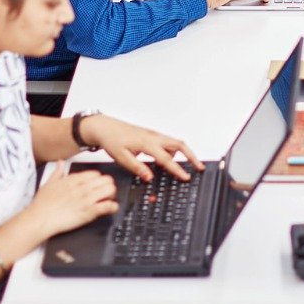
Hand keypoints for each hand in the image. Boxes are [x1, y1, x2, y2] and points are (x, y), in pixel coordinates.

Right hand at [28, 168, 117, 236]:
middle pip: (106, 180)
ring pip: (110, 190)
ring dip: (112, 195)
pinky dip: (112, 207)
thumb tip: (60, 163)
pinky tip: (110, 208)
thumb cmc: (42, 204)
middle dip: (109, 185)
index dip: (99, 179)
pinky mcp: (89, 212)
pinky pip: (108, 206)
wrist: (40, 219)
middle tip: (106, 192)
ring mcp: (87, 199)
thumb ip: (57, 172)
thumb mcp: (48, 183)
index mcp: (74, 179)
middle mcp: (83, 187)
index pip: (96, 173)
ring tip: (109, 199)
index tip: (98, 184)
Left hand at [78, 114, 202, 182]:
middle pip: (179, 145)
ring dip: (183, 153)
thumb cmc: (111, 140)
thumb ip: (137, 168)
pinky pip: (167, 142)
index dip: (178, 169)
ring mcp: (153, 134)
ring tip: (184, 167)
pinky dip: (172, 151)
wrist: (104, 127)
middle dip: (192, 156)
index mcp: (147, 143)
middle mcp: (153, 137)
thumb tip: (150, 177)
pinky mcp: (151, 135)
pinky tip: (166, 160)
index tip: (186, 177)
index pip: (166, 159)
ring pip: (174, 143)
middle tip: (200, 167)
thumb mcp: (121, 158)